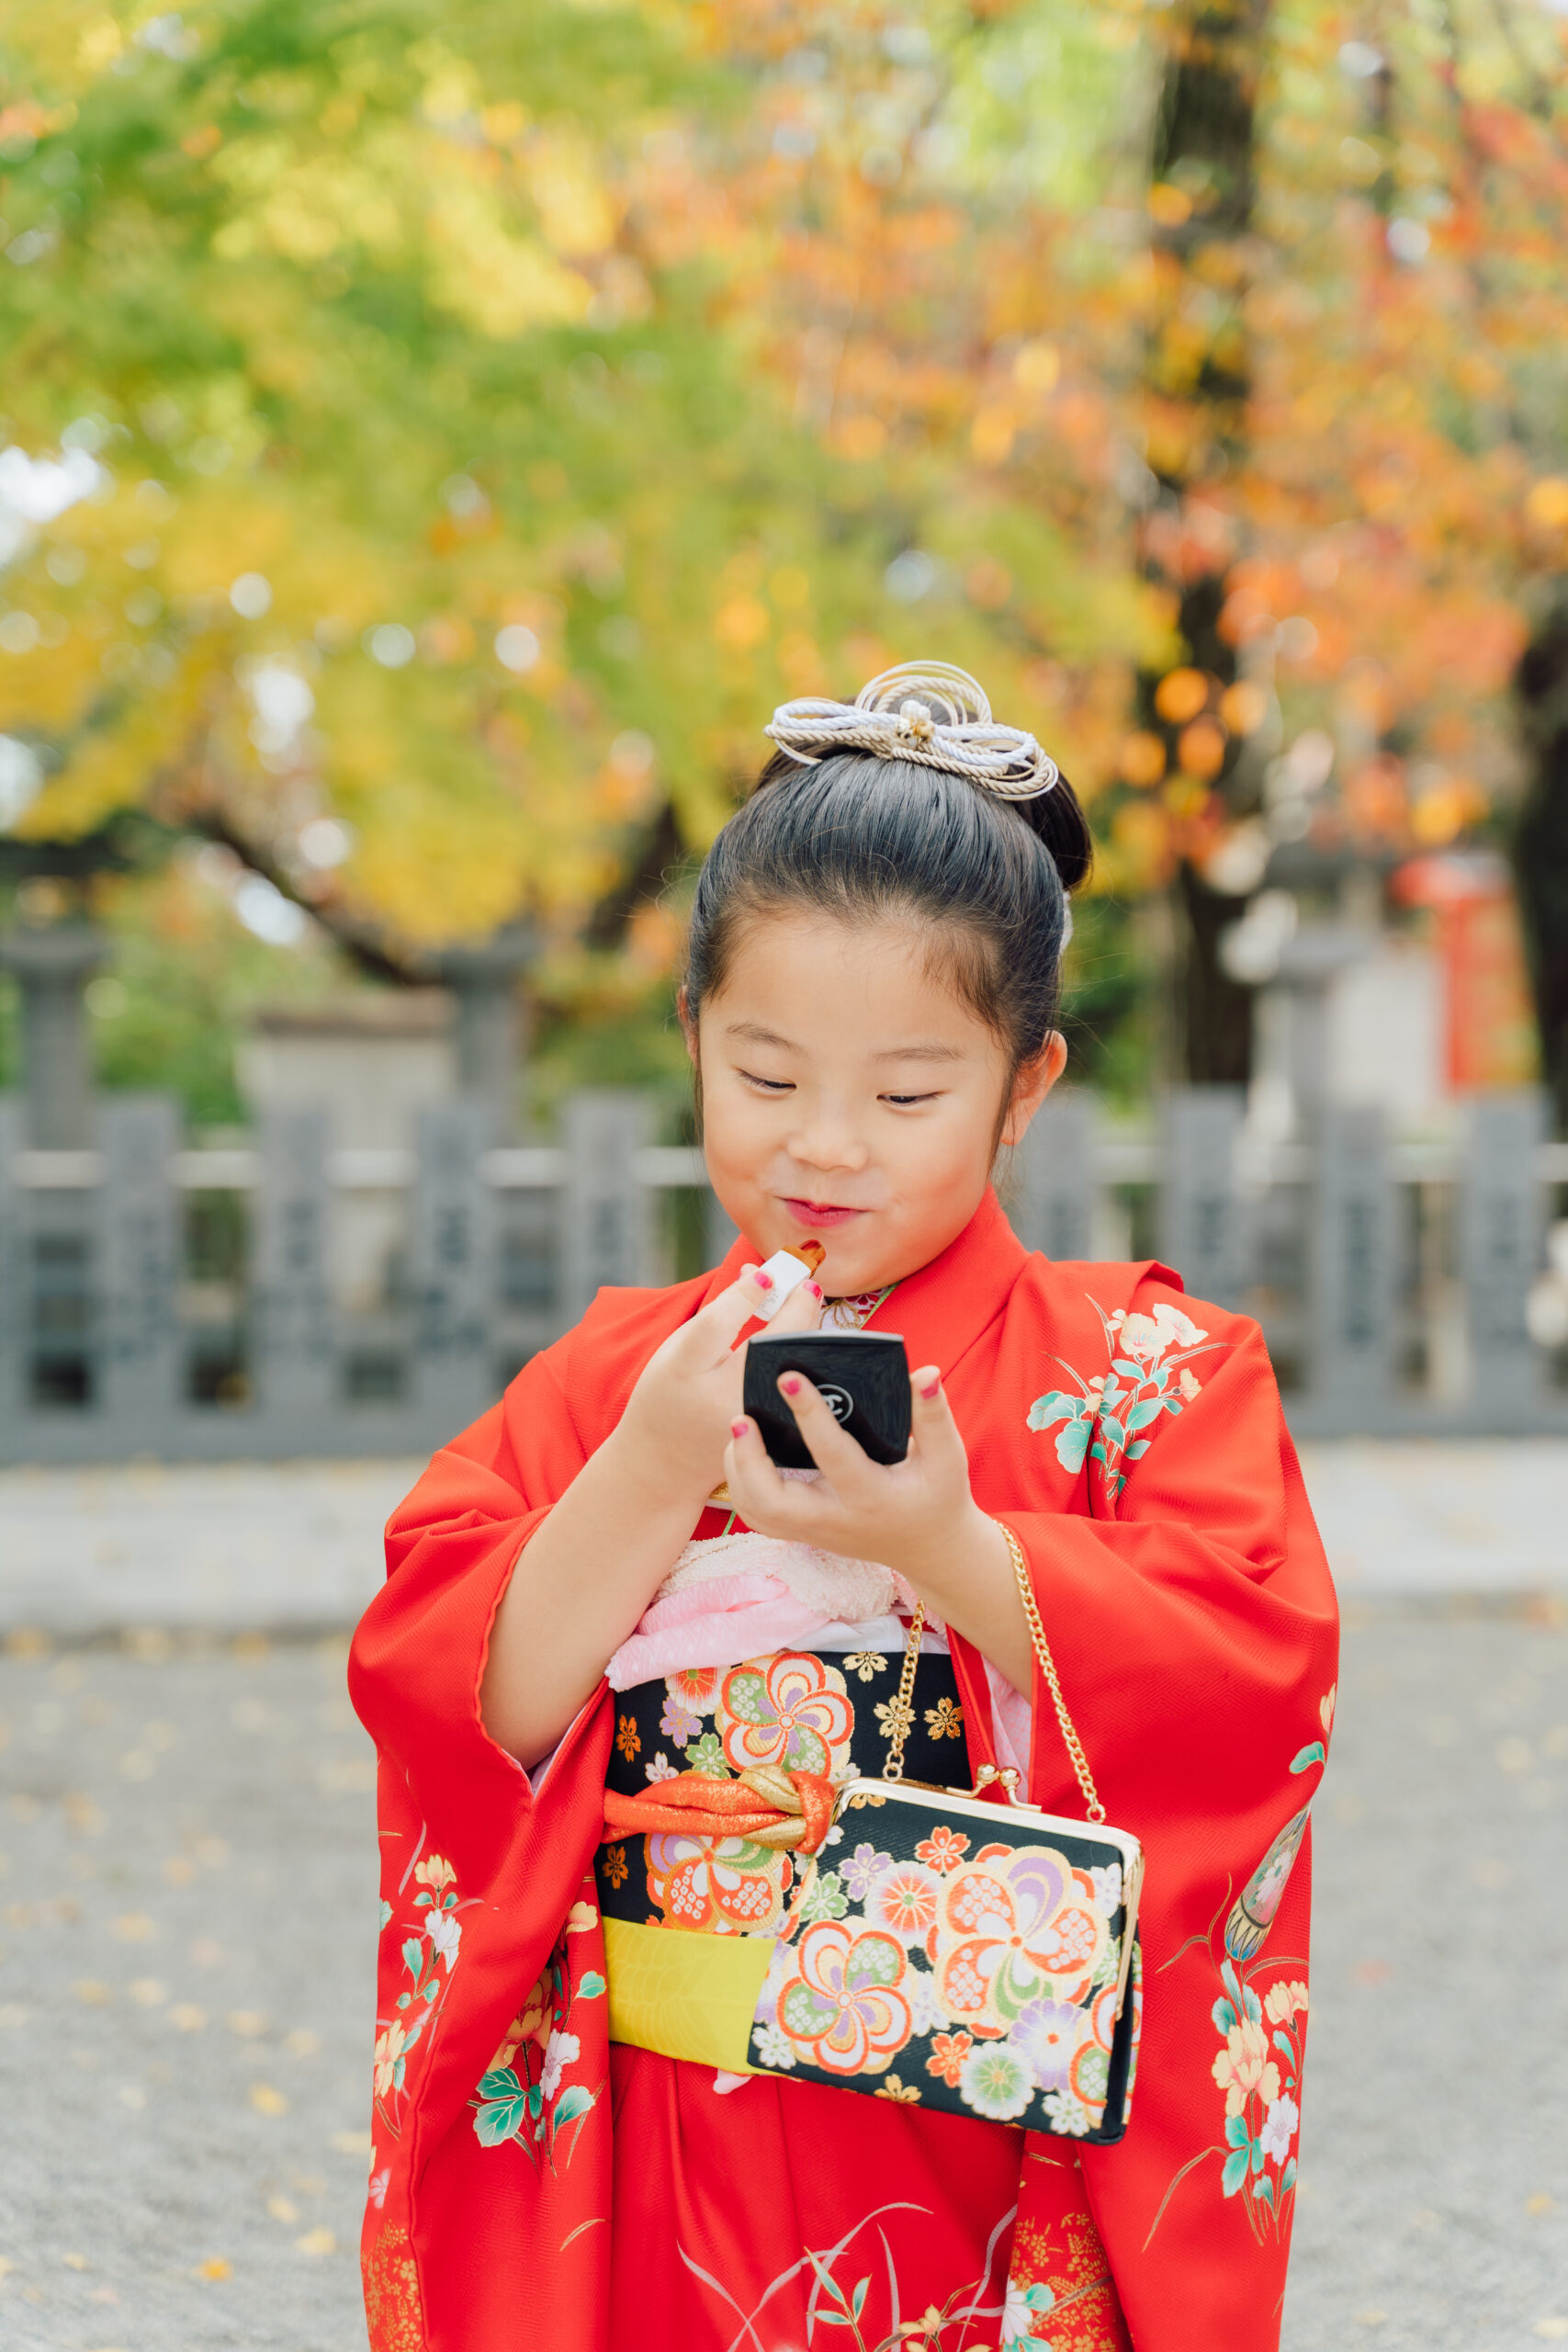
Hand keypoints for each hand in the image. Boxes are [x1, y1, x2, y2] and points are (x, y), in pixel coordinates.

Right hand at [614, 1263, 823, 1508]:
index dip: (744, 1296)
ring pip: (791, 1365)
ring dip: (807, 1329)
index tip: (765, 1273)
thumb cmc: (670, 1392)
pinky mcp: (769, 1434)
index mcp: (684, 1369)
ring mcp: (749, 1419)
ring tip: (807, 1301)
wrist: (663, 1460)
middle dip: (796, 1307)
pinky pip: (797, 1388)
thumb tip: (760, 1274)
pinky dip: (806, 1357)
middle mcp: (720, 1397)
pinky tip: (808, 1335)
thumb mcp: (677, 1349)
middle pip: (767, 1344)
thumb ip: (717, 1313)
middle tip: (806, 1281)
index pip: (717, 1324)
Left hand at [721, 1364, 1007, 1604]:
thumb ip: (934, 1414)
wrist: (932, 1549)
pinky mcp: (803, 1533)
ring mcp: (815, 1532)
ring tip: (740, 1427)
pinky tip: (745, 1453)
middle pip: (773, 1502)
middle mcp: (835, 1519)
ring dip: (740, 1470)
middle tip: (741, 1417)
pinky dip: (743, 1485)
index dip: (809, 1414)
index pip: (833, 1454)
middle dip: (749, 1459)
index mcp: (871, 1497)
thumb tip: (923, 1372)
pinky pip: (758, 1516)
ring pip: (757, 1512)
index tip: (787, 1376)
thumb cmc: (939, 1495)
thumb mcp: (948, 1457)